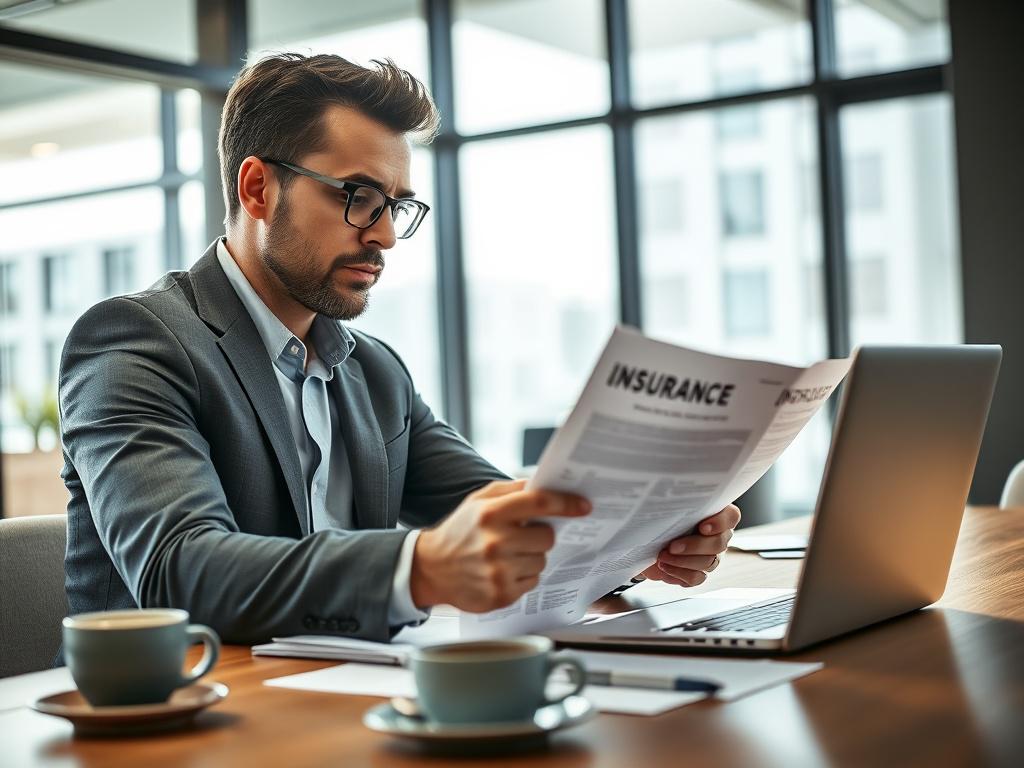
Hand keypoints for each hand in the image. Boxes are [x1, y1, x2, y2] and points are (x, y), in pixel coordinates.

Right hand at [410, 479, 590, 612]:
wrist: (431, 568)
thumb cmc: (461, 530)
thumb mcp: (479, 500)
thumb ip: (512, 489)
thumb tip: (546, 484)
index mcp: (490, 514)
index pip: (539, 503)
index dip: (566, 503)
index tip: (583, 505)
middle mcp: (495, 543)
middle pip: (547, 538)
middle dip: (540, 535)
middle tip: (523, 536)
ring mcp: (498, 572)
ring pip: (541, 561)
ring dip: (531, 557)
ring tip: (507, 555)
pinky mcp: (501, 595)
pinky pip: (533, 582)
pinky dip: (523, 576)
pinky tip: (502, 571)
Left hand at [638, 504, 740, 586]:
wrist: (649, 540)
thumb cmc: (661, 519)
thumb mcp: (668, 508)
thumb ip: (678, 503)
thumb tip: (670, 502)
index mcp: (715, 514)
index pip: (731, 516)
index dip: (721, 523)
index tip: (702, 527)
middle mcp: (718, 536)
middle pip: (719, 543)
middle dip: (694, 546)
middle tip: (672, 546)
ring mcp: (711, 556)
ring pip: (708, 563)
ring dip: (682, 561)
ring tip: (662, 556)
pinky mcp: (699, 573)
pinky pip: (697, 578)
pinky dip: (678, 573)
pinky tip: (664, 566)